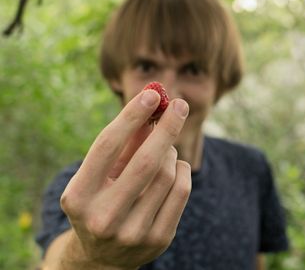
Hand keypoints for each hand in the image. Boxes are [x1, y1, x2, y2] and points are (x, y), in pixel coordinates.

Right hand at [59, 89, 190, 268]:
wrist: (102, 257)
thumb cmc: (101, 200)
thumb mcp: (101, 174)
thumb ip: (125, 141)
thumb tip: (154, 102)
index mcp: (78, 197)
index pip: (107, 146)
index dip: (131, 116)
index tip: (152, 95)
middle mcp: (103, 217)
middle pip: (146, 161)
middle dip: (167, 127)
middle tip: (180, 105)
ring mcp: (133, 232)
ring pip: (167, 173)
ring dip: (170, 151)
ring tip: (164, 149)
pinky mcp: (158, 239)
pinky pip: (181, 189)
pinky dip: (181, 169)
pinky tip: (174, 168)